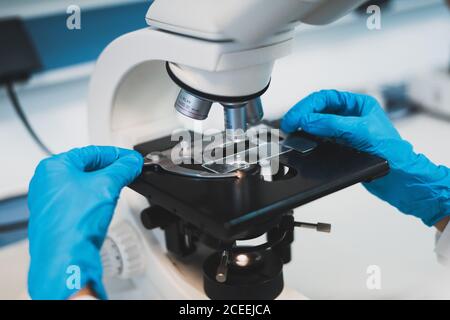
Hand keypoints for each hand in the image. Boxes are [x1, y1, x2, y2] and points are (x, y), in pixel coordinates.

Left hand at [28, 146, 142, 298]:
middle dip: (110, 169)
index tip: (131, 159)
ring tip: (120, 185)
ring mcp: (50, 202)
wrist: (66, 258)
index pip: (91, 152)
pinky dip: (94, 199)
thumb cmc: (74, 223)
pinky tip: (106, 203)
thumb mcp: (107, 186)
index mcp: (53, 168)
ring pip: (82, 185)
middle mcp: (46, 183)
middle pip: (86, 168)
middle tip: (129, 170)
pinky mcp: (57, 218)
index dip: (116, 154)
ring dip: (103, 184)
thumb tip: (132, 163)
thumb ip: (122, 170)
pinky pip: (78, 201)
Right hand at [281, 90, 449, 226]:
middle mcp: (350, 116)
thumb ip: (331, 124)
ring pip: (317, 124)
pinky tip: (302, 141)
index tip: (294, 118)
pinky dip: (308, 139)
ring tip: (291, 132)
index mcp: (358, 105)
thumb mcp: (360, 132)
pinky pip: (319, 139)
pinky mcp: (340, 147)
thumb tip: (307, 120)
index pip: (326, 98)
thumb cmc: (393, 153)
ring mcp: (344, 132)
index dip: (307, 106)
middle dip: (302, 115)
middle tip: (288, 125)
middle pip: (318, 109)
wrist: (400, 180)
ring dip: (303, 126)